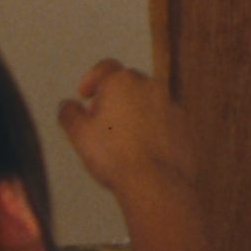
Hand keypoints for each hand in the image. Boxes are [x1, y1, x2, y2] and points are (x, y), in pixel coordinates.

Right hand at [57, 59, 194, 201]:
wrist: (154, 182)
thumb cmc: (116, 156)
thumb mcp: (78, 133)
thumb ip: (69, 113)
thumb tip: (67, 106)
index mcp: (122, 82)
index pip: (105, 68)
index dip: (91, 79)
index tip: (85, 92)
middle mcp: (150, 87)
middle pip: (128, 84)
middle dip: (112, 97)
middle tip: (99, 118)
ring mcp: (171, 105)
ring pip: (148, 102)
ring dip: (134, 112)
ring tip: (120, 136)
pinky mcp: (183, 125)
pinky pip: (164, 120)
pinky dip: (152, 127)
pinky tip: (141, 147)